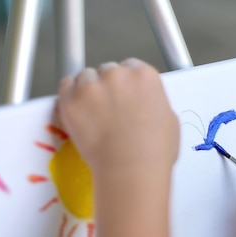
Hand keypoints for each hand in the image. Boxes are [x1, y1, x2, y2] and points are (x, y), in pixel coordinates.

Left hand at [56, 59, 178, 179]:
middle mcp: (117, 73)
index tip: (125, 96)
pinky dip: (70, 97)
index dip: (128, 84)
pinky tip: (81, 114)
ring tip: (95, 115)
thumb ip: (154, 101)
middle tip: (111, 110)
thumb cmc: (154, 151)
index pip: (131, 67)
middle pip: (107, 71)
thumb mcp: (170, 119)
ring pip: (85, 78)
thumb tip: (146, 104)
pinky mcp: (70, 99)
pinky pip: (65, 87)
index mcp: (144, 75)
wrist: (131, 169)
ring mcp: (91, 85)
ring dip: (88, 91)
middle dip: (108, 87)